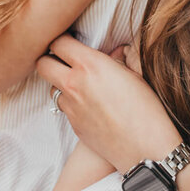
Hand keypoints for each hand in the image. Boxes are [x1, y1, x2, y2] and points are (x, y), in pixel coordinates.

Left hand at [36, 34, 181, 173]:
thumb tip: (115, 52)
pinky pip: (65, 108)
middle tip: (64, 61)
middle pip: (42, 64)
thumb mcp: (135, 75)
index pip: (58, 42)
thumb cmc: (147, 109)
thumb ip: (118, 60)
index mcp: (90, 65)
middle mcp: (74, 84)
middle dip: (50, 60)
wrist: (146, 149)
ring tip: (82, 87)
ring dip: (61, 85)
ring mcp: (71, 106)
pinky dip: (72, 104)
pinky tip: (90, 107)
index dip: (62, 41)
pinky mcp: (73, 125)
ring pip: (51, 88)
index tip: (70, 42)